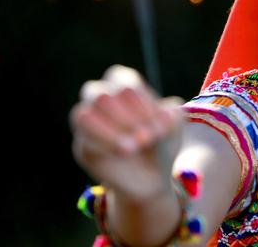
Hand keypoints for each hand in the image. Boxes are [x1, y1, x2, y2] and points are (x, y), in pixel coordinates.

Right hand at [69, 65, 183, 201]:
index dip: (141, 99)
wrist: (153, 177)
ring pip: (83, 115)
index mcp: (123, 88)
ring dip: (111, 132)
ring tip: (134, 148)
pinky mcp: (82, 148)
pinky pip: (85, 142)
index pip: (123, 80)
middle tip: (147, 138)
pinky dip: (107, 147)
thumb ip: (173, 115)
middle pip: (101, 94)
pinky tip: (126, 154)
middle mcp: (101, 101)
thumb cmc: (162, 143)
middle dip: (126, 116)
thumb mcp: (174, 127)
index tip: (160, 123)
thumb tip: (166, 113)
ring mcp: (89, 124)